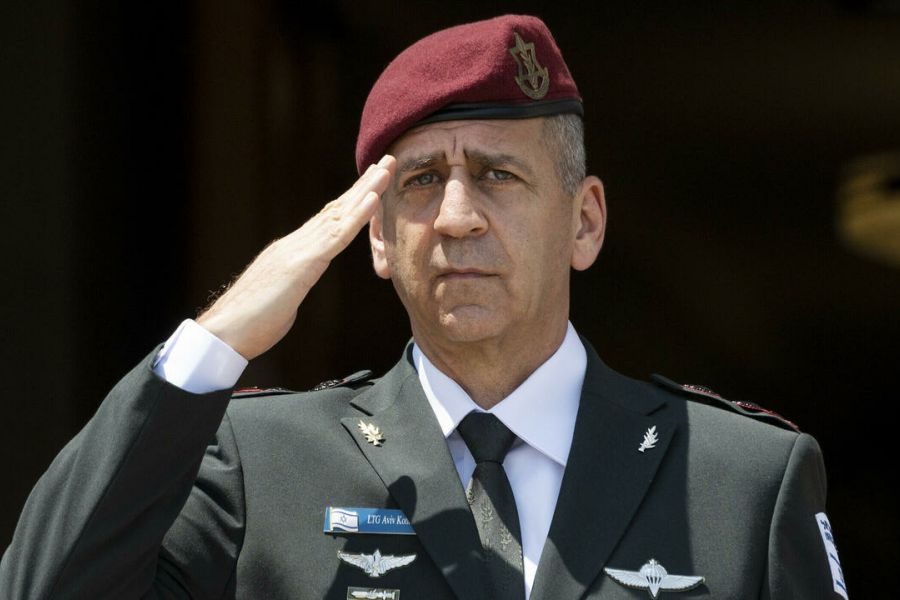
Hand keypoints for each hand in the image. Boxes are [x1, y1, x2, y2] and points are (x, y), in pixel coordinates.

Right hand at [197, 155, 395, 359]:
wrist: (224, 332)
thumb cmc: (249, 323)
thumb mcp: (280, 299)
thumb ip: (291, 286)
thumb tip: (294, 287)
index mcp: (292, 252)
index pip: (327, 220)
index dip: (351, 200)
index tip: (371, 183)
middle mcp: (295, 243)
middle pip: (336, 209)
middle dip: (363, 185)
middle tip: (387, 161)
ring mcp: (297, 250)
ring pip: (339, 215)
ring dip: (366, 191)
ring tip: (386, 169)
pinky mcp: (301, 264)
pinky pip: (336, 237)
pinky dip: (357, 217)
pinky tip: (373, 200)